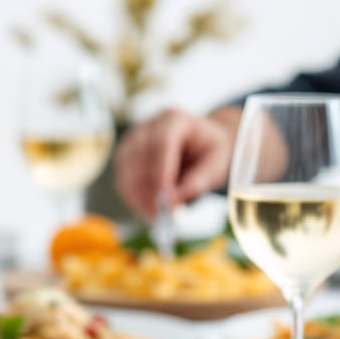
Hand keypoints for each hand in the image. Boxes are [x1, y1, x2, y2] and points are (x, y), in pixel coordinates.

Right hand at [114, 107, 238, 218]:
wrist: (200, 144)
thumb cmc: (210, 152)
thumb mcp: (217, 163)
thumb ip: (201, 179)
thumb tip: (175, 198)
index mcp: (175, 120)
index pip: (161, 143)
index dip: (160, 173)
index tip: (166, 201)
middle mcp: (148, 126)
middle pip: (139, 160)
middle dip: (149, 192)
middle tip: (162, 218)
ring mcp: (132, 141)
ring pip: (126, 173)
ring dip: (139, 199)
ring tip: (158, 217)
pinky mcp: (124, 157)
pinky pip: (122, 182)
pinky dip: (134, 200)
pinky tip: (149, 210)